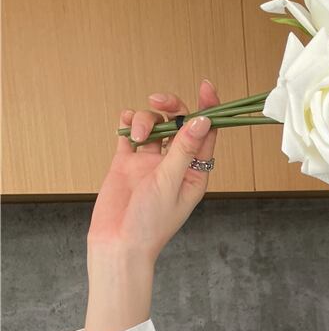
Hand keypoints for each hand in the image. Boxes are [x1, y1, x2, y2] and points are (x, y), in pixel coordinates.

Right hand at [88, 79, 220, 264]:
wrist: (117, 243)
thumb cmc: (150, 224)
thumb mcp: (171, 184)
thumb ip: (184, 150)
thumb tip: (202, 120)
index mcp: (194, 171)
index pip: (206, 133)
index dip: (208, 108)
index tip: (205, 86)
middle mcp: (174, 163)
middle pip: (178, 122)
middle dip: (171, 106)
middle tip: (158, 101)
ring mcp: (150, 161)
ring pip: (153, 124)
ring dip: (145, 120)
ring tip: (137, 135)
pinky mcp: (126, 161)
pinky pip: (130, 132)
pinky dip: (128, 122)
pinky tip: (126, 125)